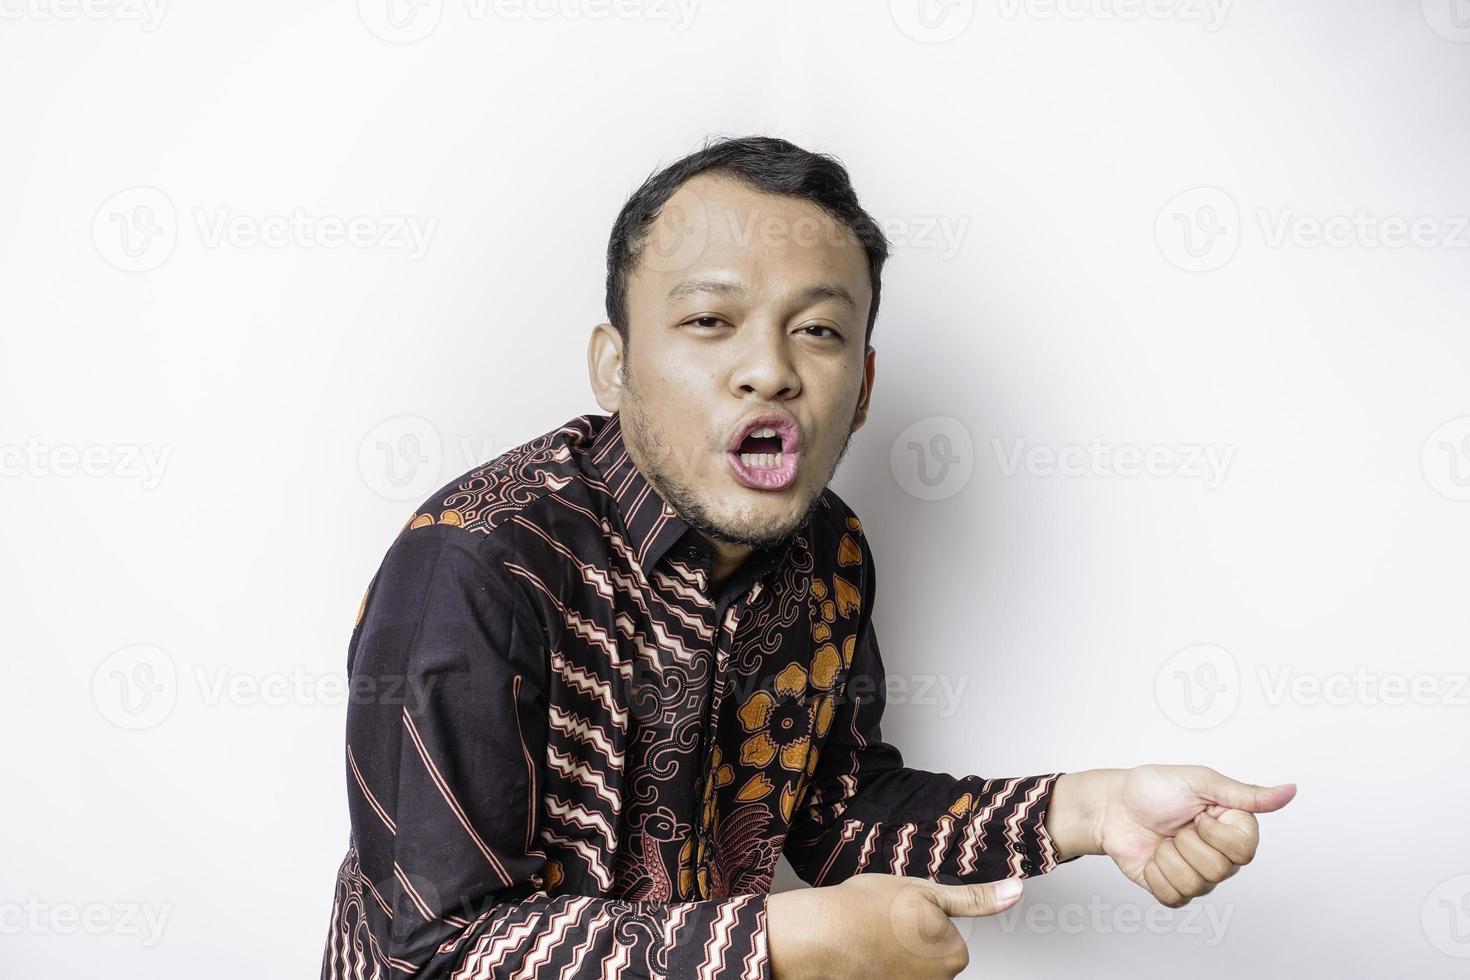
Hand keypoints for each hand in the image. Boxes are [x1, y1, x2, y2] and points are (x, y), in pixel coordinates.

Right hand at [767, 873, 1024, 979]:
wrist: (819, 935)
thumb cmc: (864, 910)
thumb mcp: (926, 890)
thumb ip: (975, 898)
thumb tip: (1016, 892)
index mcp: (954, 953)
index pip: (948, 935)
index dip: (923, 918)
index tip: (903, 910)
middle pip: (930, 956)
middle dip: (910, 940)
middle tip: (885, 922)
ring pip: (906, 967)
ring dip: (891, 954)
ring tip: (869, 936)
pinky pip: (887, 974)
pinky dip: (876, 966)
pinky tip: (861, 954)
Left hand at [1095, 764, 1295, 906]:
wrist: (1112, 806)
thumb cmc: (1152, 789)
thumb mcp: (1201, 781)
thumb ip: (1246, 794)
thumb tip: (1289, 791)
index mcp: (1233, 828)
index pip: (1245, 851)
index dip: (1215, 834)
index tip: (1199, 814)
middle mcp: (1220, 855)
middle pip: (1219, 871)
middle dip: (1187, 843)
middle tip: (1177, 826)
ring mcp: (1198, 875)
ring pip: (1196, 885)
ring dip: (1168, 856)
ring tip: (1163, 839)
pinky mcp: (1174, 890)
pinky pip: (1174, 897)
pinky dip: (1155, 874)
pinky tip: (1153, 856)